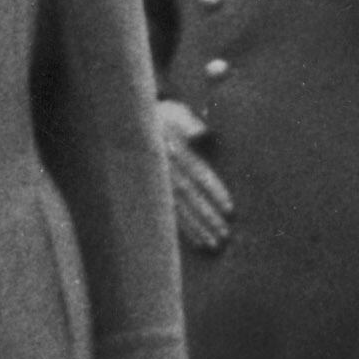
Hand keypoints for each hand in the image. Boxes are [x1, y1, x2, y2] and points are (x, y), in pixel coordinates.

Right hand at [156, 99, 233, 252]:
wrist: (129, 124)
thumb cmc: (162, 118)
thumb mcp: (174, 114)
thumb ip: (187, 124)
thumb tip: (200, 133)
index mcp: (175, 151)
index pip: (198, 174)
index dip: (214, 191)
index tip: (229, 209)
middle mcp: (167, 171)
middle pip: (190, 197)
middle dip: (207, 217)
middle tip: (224, 235)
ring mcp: (159, 185)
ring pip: (180, 210)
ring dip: (197, 229)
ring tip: (214, 244)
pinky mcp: (154, 194)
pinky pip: (169, 214)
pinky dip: (184, 230)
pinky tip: (198, 243)